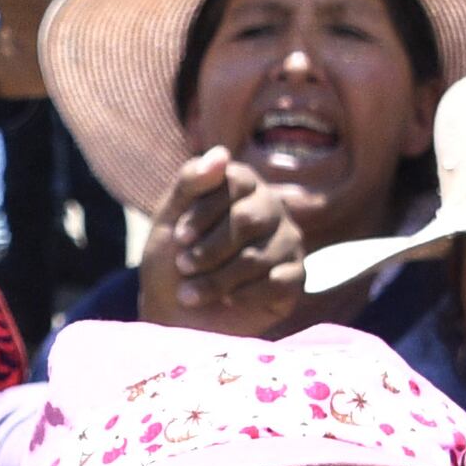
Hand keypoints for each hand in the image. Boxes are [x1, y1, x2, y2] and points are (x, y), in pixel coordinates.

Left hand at [137, 145, 312, 333]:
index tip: (179, 238)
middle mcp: (271, 207)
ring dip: (218, 279)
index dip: (204, 212)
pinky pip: (277, 283)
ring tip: (190, 293)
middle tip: (184, 267)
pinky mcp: (295, 277)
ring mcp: (287, 242)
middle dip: (209, 250)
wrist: (176, 312)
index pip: (235, 182)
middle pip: (248, 220)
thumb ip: (190, 182)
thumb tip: (221, 153)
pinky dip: (244, 296)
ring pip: (259, 256)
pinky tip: (227, 301)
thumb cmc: (172, 260)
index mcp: (243, 184)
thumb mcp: (169, 218)